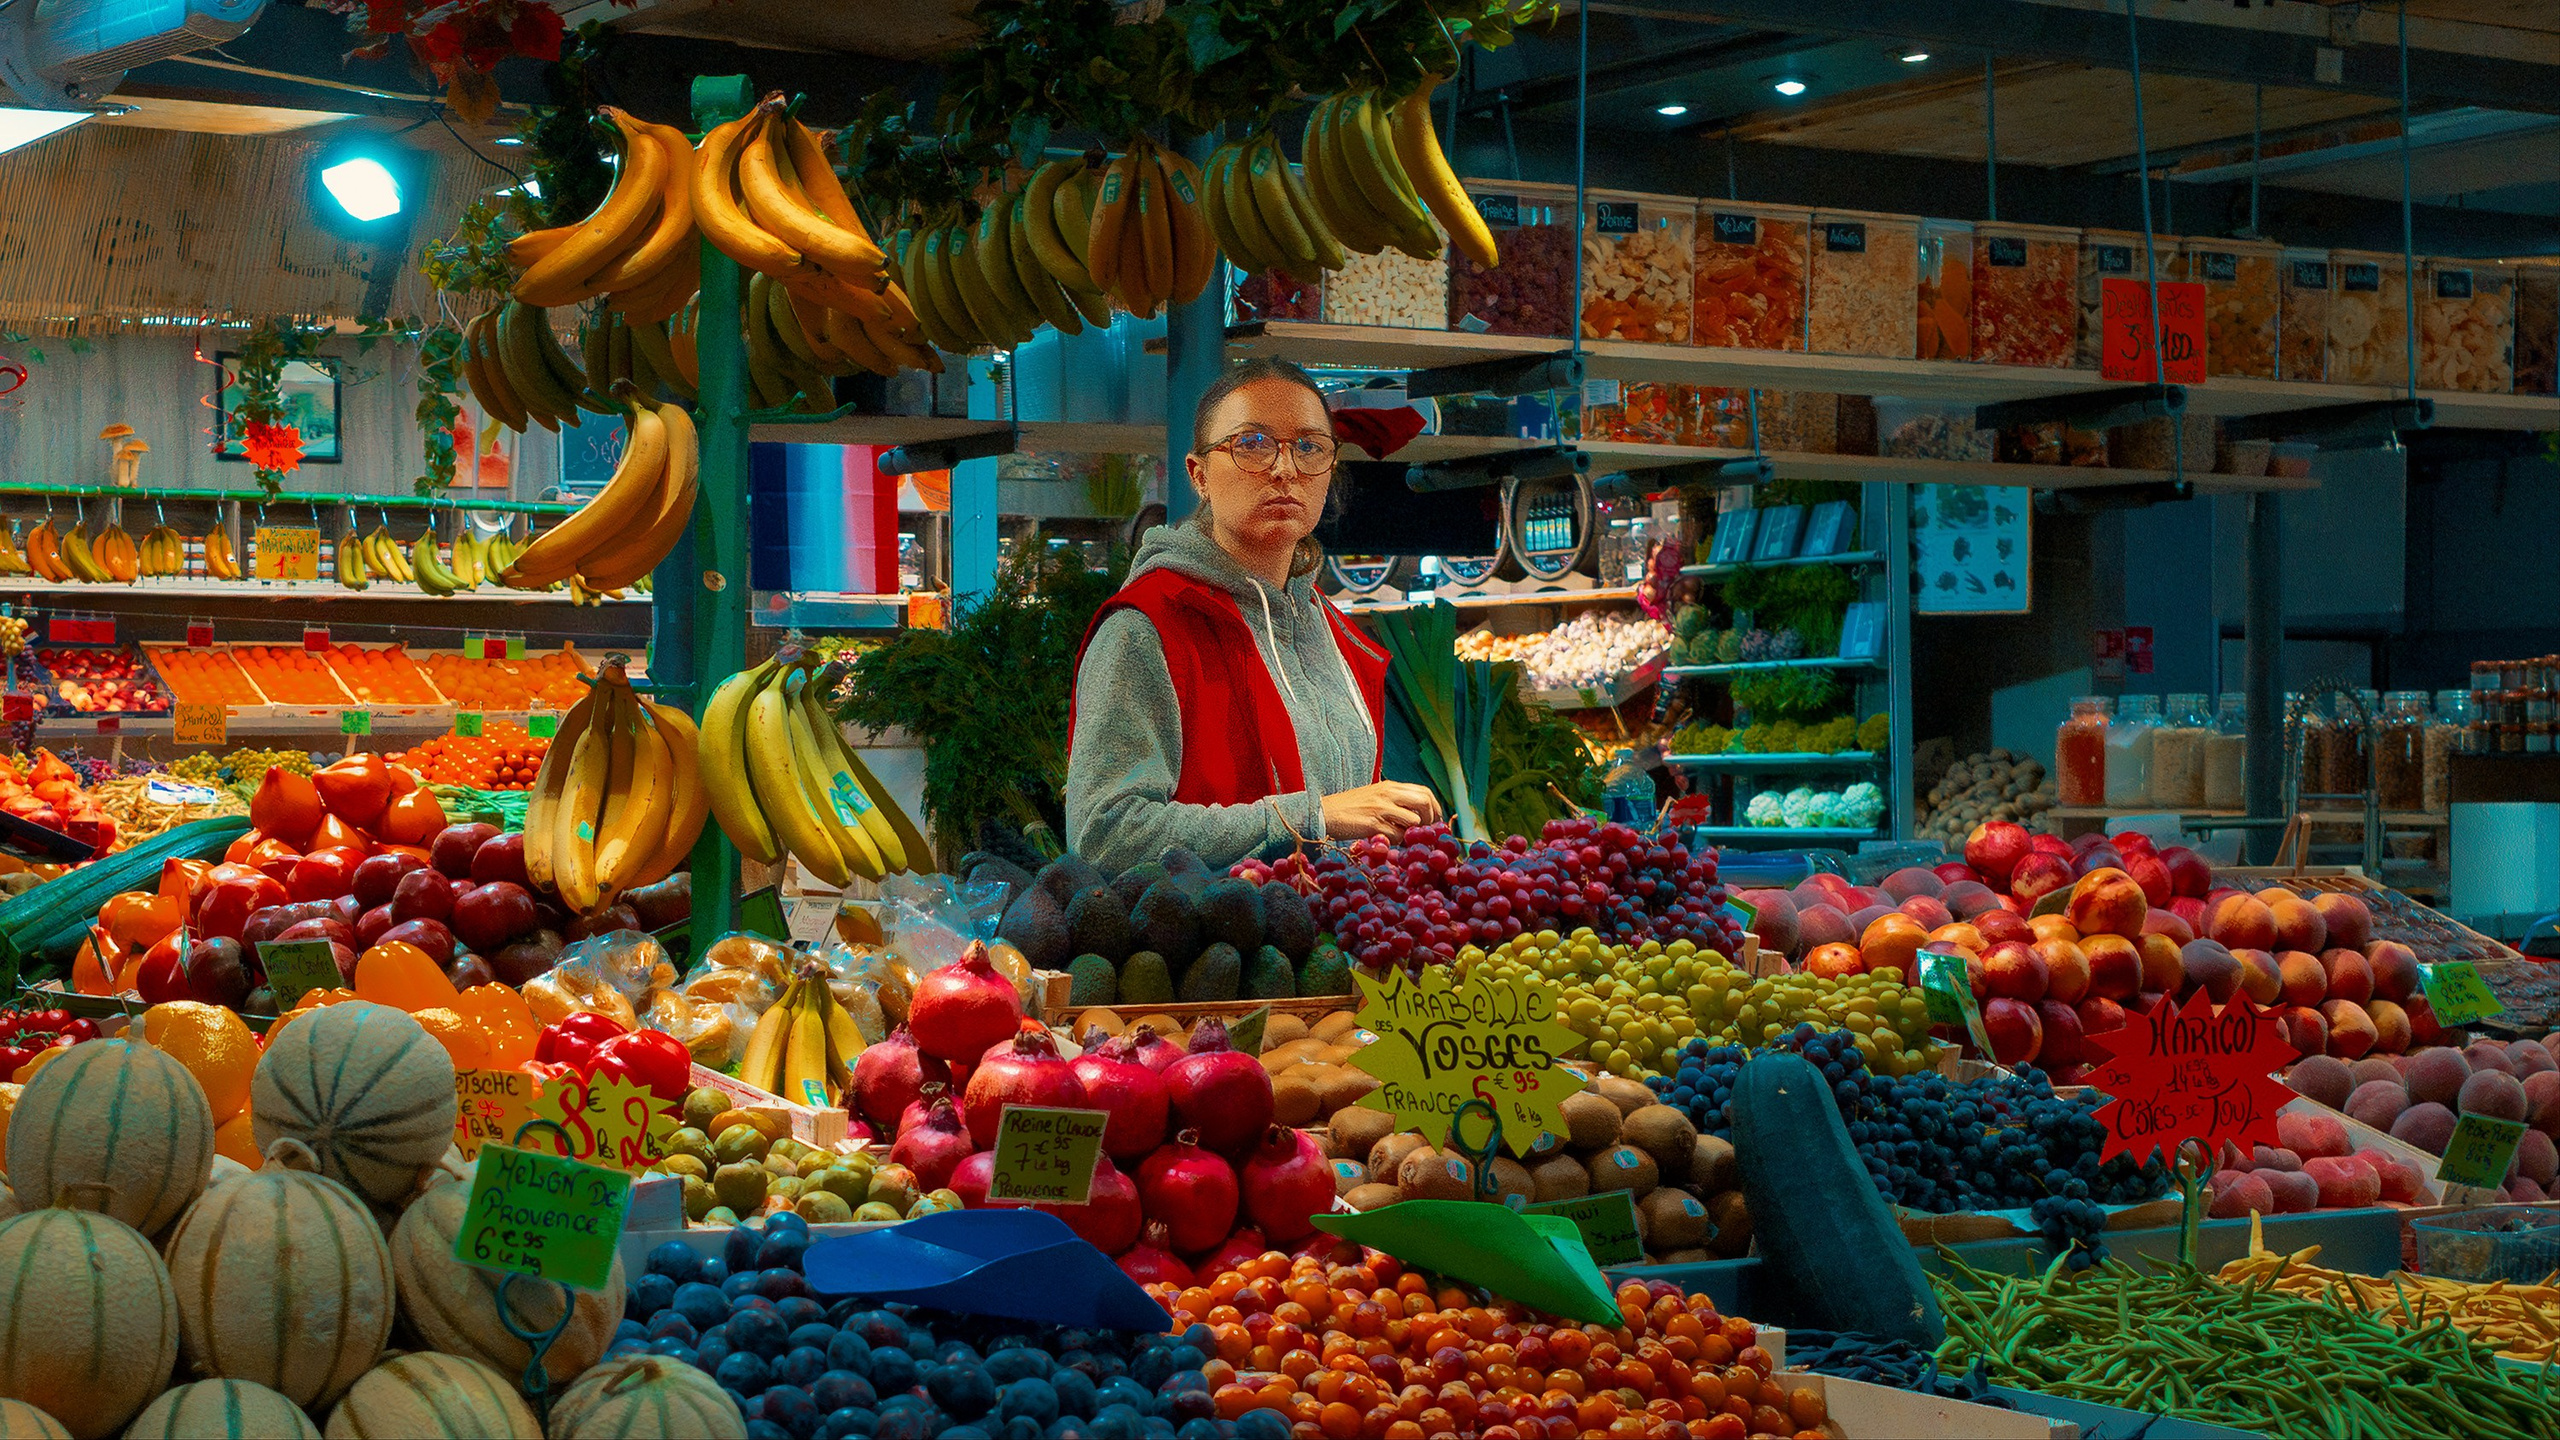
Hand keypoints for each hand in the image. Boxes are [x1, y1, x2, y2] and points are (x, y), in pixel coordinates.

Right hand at [1321, 782, 1443, 839]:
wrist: (1324, 812)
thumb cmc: (1350, 808)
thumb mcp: (1375, 797)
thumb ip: (1395, 802)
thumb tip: (1418, 818)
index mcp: (1391, 786)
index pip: (1425, 792)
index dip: (1435, 808)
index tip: (1435, 822)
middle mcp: (1389, 794)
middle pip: (1425, 803)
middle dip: (1431, 820)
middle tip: (1425, 833)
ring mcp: (1381, 809)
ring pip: (1414, 821)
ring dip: (1413, 834)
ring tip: (1402, 838)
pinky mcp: (1373, 824)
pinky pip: (1397, 836)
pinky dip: (1397, 842)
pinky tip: (1388, 841)